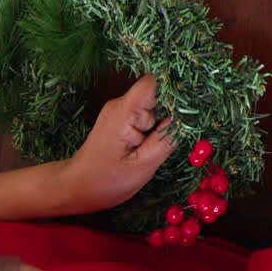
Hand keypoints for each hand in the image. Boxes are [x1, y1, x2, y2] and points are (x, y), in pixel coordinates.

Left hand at [59, 75, 177, 213]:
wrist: (75, 188)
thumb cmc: (106, 181)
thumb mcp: (143, 165)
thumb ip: (168, 138)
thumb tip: (190, 119)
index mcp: (125, 111)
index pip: (155, 82)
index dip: (177, 87)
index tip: (195, 103)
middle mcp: (122, 103)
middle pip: (159, 92)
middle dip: (176, 109)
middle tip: (184, 132)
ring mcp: (122, 110)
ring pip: (156, 105)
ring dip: (168, 120)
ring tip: (168, 142)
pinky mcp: (124, 119)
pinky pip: (149, 114)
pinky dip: (159, 126)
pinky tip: (159, 142)